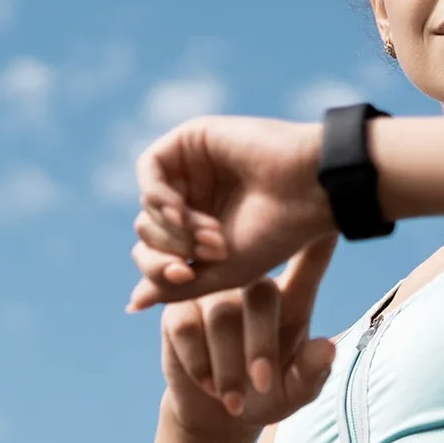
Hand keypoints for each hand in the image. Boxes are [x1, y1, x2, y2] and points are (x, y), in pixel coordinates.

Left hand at [128, 116, 335, 311]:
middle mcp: (192, 198)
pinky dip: (158, 196)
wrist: (310, 191)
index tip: (185, 275)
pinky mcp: (189, 140)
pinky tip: (180, 211)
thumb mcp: (221, 274)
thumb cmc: (276, 235)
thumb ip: (176, 287)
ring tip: (211, 234)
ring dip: (172, 227)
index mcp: (199, 230)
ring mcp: (190, 169)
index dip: (158, 270)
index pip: (153, 253)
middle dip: (170, 247)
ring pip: (147, 205)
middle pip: (146, 230)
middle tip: (211, 250)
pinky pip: (149, 169)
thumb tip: (134, 302)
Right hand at [160, 235, 338, 436]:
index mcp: (292, 298)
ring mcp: (212, 292)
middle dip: (261, 347)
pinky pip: (186, 327)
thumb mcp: (295, 392)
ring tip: (234, 399)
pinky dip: (199, 363)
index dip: (320, 241)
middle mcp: (252, 284)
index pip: (310, 261)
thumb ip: (311, 373)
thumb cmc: (266, 395)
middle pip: (261, 295)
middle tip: (262, 385)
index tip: (331, 221)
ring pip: (222, 314)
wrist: (215, 414)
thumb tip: (326, 349)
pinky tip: (208, 385)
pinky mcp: (177, 307)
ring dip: (228, 364)